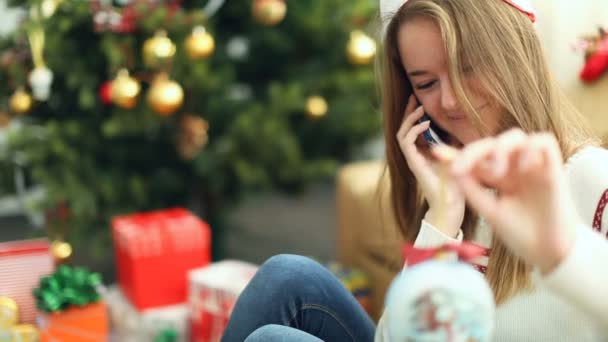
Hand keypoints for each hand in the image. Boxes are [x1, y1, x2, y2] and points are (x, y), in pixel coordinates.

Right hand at [396, 95, 464, 236]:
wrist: (452, 204)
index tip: (420, 101)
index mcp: (422, 153)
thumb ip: (451, 142)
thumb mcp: (456, 155)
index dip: (414, 115)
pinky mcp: (413, 163)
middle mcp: (414, 155)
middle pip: (403, 128)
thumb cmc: (457, 184)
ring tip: (420, 110)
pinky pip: (407, 143)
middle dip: (408, 112)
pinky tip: (425, 124)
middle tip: (414, 98)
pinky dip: (414, 131)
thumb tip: (456, 126)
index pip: (412, 129)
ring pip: (401, 134)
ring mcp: (412, 159)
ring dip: (410, 120)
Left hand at [434, 129, 580, 272]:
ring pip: (515, 137)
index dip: (457, 154)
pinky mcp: (553, 167)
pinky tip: (524, 168)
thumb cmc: (521, 235)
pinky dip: (531, 148)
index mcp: (498, 179)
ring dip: (500, 148)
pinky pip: (543, 141)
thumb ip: (472, 189)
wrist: (548, 253)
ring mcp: (532, 167)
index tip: (437, 153)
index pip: (476, 160)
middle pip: (491, 144)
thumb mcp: (489, 210)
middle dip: (474, 152)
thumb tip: (453, 168)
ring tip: (497, 173)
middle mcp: (514, 169)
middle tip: (461, 168)